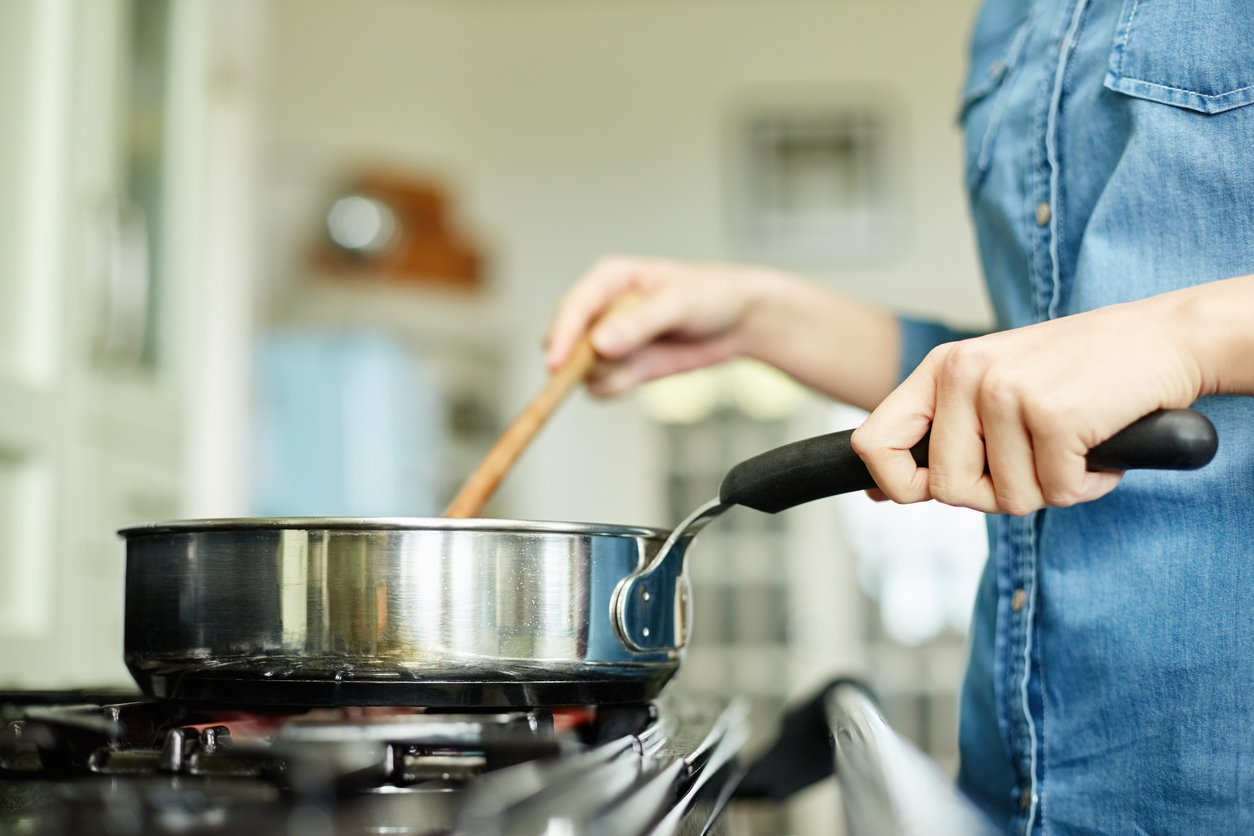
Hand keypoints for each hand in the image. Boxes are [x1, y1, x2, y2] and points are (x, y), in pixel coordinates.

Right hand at [545, 256, 774, 396]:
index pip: (573, 308)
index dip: (562, 336)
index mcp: (607, 280)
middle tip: (616, 364)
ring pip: (582, 371)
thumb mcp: (677, 303)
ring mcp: (609, 342)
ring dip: (607, 375)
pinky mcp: (622, 366)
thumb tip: (600, 344)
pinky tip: (645, 374)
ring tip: (645, 359)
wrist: (739, 321)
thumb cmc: (711, 295)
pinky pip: (601, 387)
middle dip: (582, 361)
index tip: (557, 364)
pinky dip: (618, 387)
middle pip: (565, 343)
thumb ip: (638, 323)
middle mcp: (601, 310)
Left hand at [850, 295, 1205, 514]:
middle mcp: (965, 374)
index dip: (895, 485)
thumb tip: (876, 493)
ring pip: (1008, 498)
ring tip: (1072, 442)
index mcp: (942, 368)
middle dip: (997, 492)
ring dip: (1050, 487)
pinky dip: (1087, 484)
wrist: (1165, 337)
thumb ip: (938, 435)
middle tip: (1036, 458)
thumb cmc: (1078, 371)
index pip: (873, 443)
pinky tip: (1099, 445)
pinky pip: (1057, 493)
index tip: (926, 492)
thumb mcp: (992, 388)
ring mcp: (1007, 393)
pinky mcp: (1053, 415)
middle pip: (947, 489)